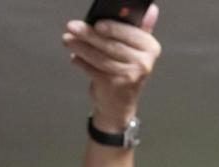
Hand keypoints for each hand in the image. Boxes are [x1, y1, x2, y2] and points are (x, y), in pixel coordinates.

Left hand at [63, 5, 160, 130]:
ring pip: (101, 57)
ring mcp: (129, 76)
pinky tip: (74, 57)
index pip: (130, 33)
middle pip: (112, 45)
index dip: (113, 27)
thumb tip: (151, 9)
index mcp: (150, 48)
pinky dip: (81, 62)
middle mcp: (143, 63)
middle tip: (72, 27)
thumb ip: (140, 28)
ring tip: (68, 40)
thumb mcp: (136, 49)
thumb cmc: (126, 71)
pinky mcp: (114, 86)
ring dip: (81, 47)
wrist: (120, 104)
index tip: (96, 23)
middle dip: (89, 35)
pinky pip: (94, 70)